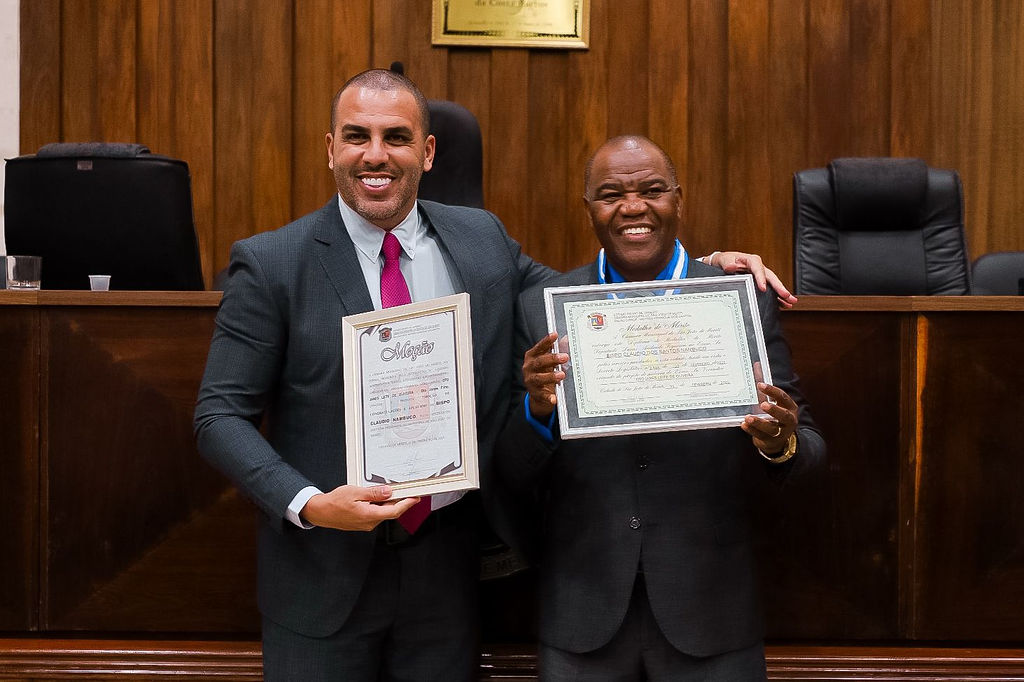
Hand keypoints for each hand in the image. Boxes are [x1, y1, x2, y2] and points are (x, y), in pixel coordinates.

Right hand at [300, 485, 419, 530]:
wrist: (321, 512)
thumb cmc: (334, 503)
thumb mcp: (355, 492)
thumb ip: (373, 493)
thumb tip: (388, 492)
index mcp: (369, 515)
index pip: (394, 511)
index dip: (407, 504)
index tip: (416, 497)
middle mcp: (370, 522)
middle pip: (391, 511)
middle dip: (400, 501)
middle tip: (406, 490)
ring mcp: (366, 524)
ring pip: (383, 512)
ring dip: (388, 502)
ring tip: (387, 490)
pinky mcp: (363, 522)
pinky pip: (376, 513)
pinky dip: (379, 505)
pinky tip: (376, 497)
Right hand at [522, 331, 567, 418]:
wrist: (538, 393)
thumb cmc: (544, 372)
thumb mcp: (549, 361)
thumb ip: (556, 351)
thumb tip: (566, 340)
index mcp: (532, 357)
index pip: (539, 347)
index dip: (546, 341)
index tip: (554, 335)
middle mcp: (528, 368)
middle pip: (539, 362)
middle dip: (552, 359)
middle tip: (565, 357)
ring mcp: (530, 381)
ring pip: (539, 378)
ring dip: (550, 376)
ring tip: (562, 375)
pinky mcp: (534, 393)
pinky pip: (541, 395)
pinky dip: (548, 396)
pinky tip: (554, 397)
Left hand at [712, 251, 797, 308]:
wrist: (724, 263)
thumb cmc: (726, 260)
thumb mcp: (724, 260)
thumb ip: (728, 263)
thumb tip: (731, 266)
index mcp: (751, 260)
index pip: (758, 268)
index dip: (761, 278)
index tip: (763, 288)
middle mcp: (759, 268)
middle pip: (770, 277)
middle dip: (779, 287)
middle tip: (786, 295)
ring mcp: (761, 275)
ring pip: (773, 284)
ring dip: (782, 293)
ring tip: (792, 301)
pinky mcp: (761, 282)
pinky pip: (770, 290)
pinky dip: (777, 297)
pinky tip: (785, 304)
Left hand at [741, 382, 797, 453]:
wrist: (778, 441)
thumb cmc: (774, 417)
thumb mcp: (774, 404)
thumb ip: (766, 393)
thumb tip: (755, 370)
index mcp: (790, 408)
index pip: (783, 397)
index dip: (772, 391)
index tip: (760, 385)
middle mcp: (788, 420)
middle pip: (784, 415)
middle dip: (774, 410)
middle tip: (763, 404)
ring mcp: (781, 433)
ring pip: (771, 428)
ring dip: (759, 423)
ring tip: (748, 417)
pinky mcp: (770, 441)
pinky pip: (761, 436)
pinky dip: (751, 430)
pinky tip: (744, 424)